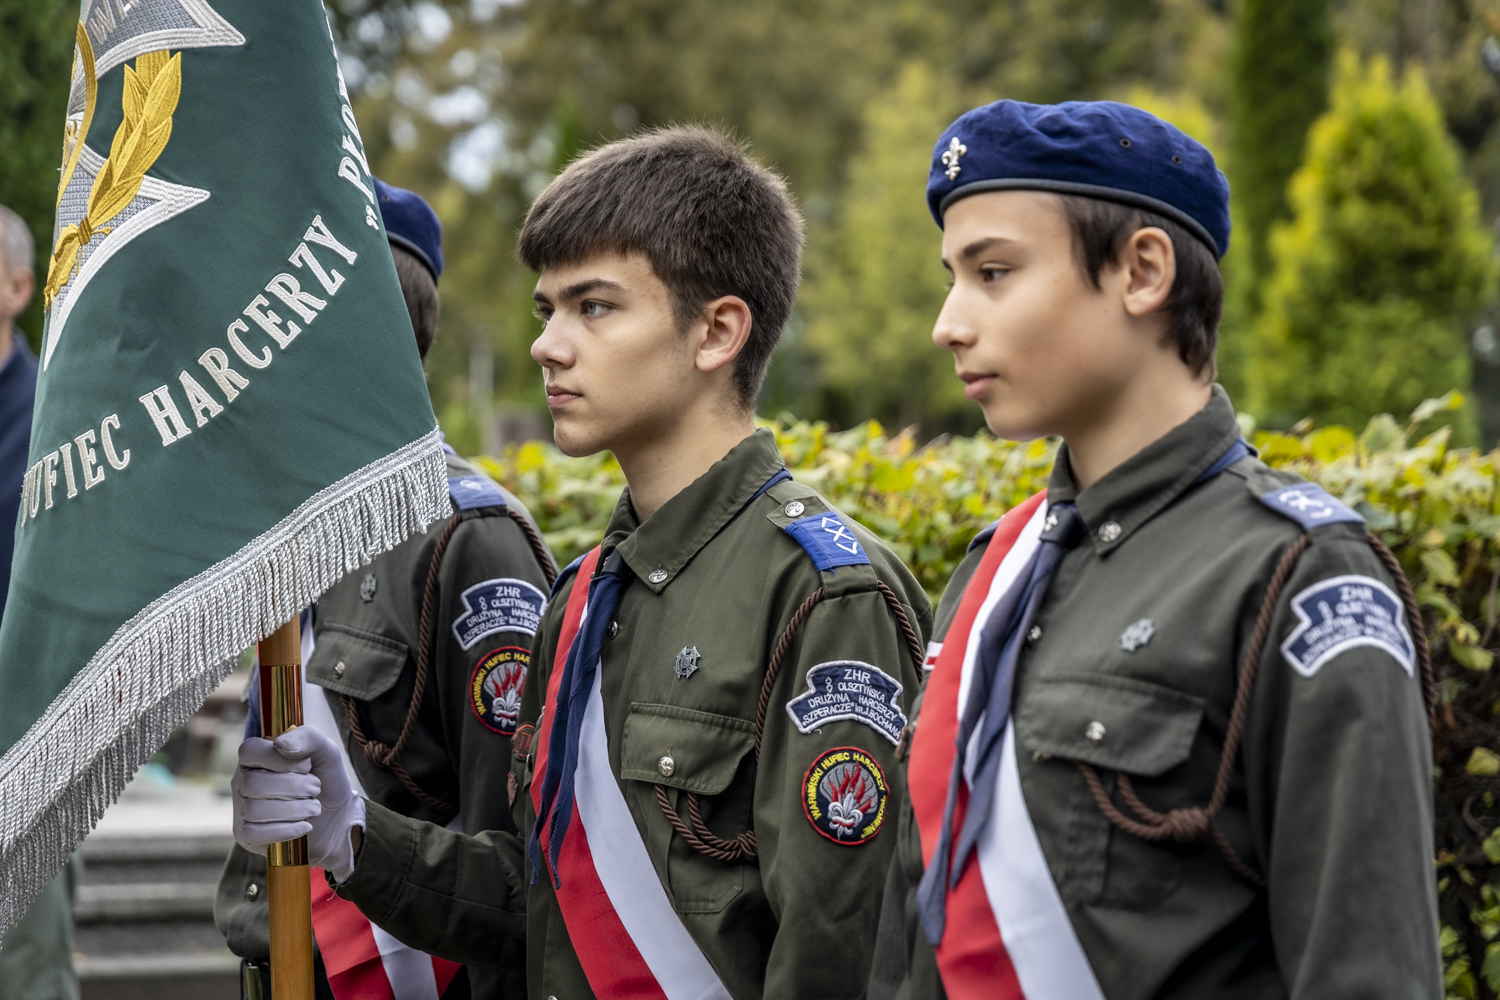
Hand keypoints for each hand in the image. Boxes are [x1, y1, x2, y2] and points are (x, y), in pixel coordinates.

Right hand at [231, 726, 366, 879]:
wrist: (336, 817)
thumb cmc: (325, 779)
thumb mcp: (325, 752)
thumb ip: (307, 737)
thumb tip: (280, 744)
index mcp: (257, 757)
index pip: (249, 751)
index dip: (277, 759)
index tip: (306, 766)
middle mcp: (243, 781)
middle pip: (252, 783)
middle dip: (292, 787)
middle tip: (315, 788)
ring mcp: (241, 809)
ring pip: (254, 809)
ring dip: (293, 809)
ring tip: (314, 807)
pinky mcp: (246, 835)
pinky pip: (254, 833)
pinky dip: (286, 830)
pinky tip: (305, 825)